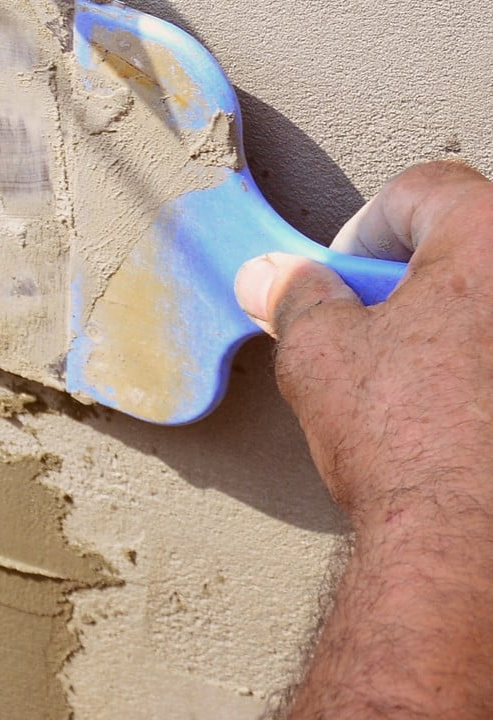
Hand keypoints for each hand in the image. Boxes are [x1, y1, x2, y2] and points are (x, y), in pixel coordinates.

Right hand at [237, 163, 492, 717]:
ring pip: (488, 314)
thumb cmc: (409, 444)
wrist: (468, 553)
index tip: (347, 276)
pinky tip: (456, 425)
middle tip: (378, 328)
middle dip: (418, 281)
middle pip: (470, 247)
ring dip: (455, 333)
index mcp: (487, 239)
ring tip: (414, 386)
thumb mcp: (319, 351)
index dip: (371, 229)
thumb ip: (295, 295)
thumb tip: (272, 279)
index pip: (425, 189)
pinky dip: (480, 381)